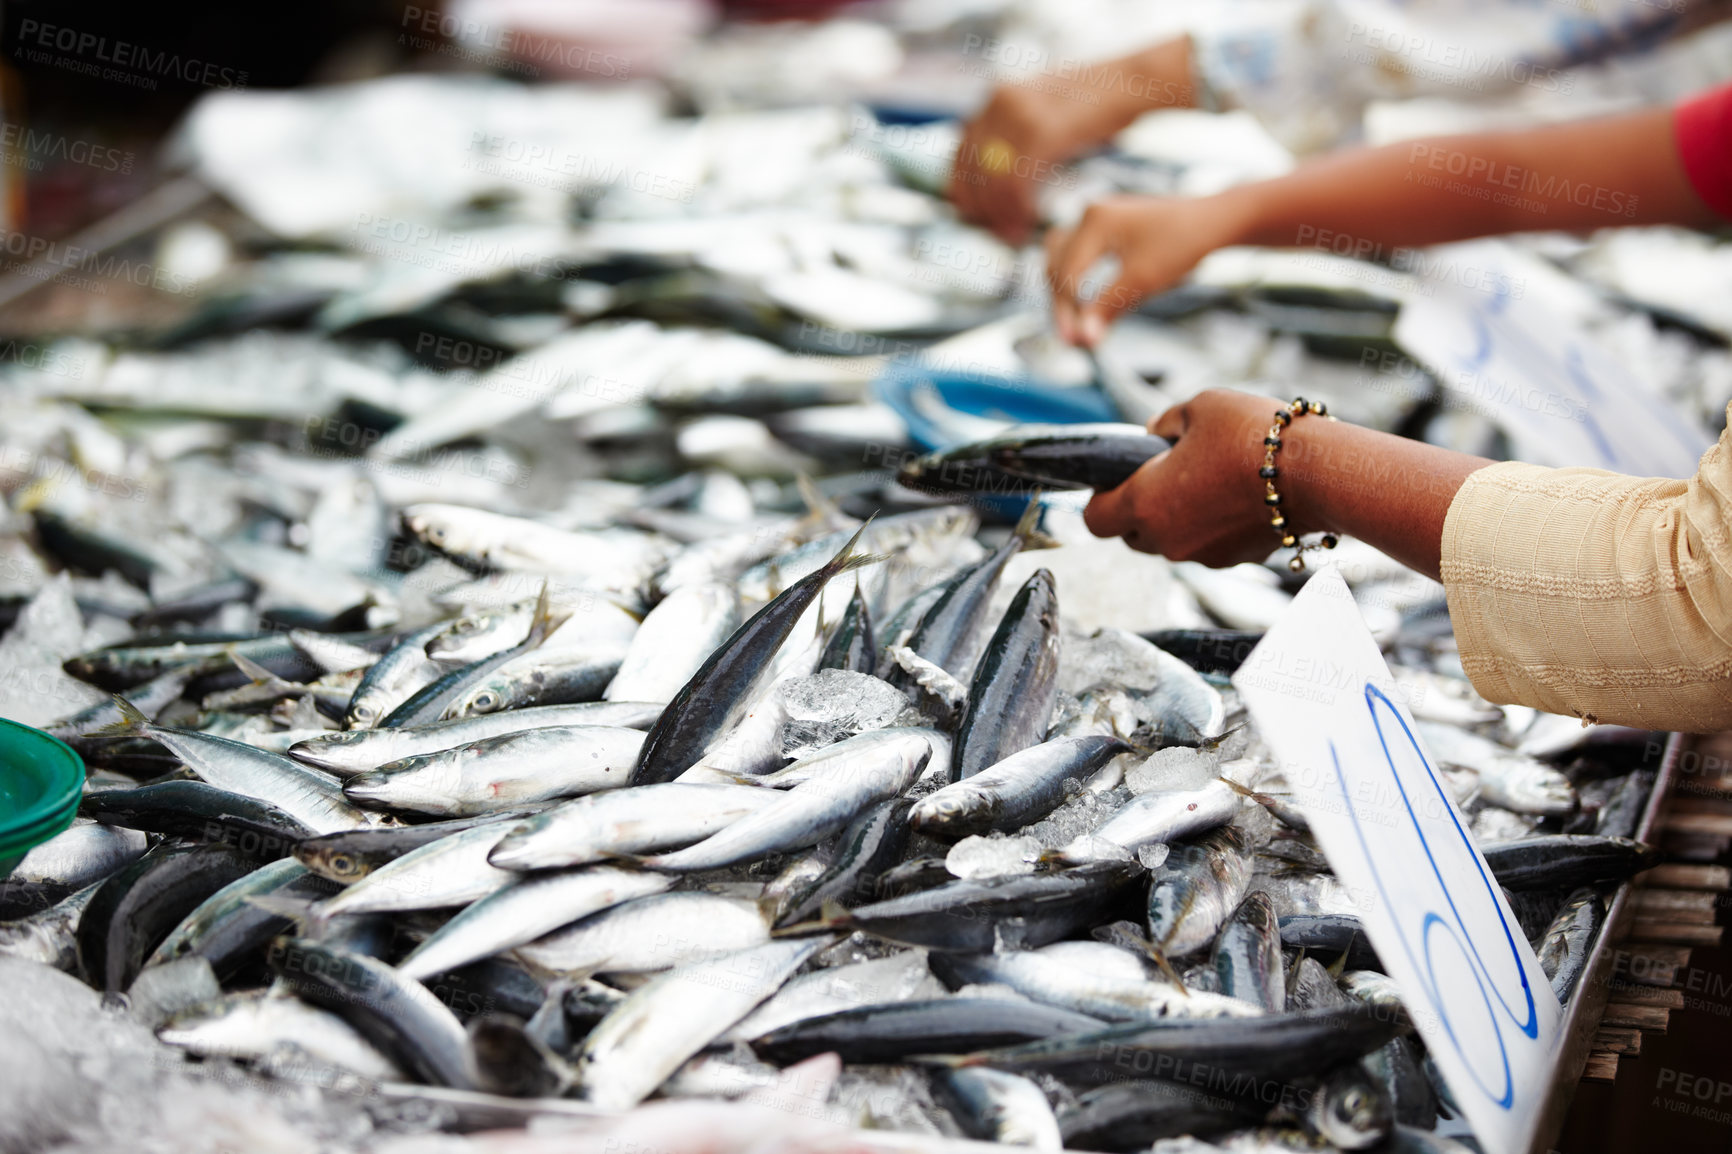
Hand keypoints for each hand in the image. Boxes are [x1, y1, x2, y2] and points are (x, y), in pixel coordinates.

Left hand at [949, 84, 1108, 244]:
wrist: (1131, 81)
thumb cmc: (1096, 102)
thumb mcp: (1046, 109)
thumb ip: (1019, 133)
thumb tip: (1001, 173)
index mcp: (998, 96)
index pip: (961, 151)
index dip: (964, 189)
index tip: (975, 215)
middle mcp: (1001, 101)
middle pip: (973, 169)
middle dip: (980, 208)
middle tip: (994, 233)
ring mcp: (1019, 114)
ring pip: (992, 180)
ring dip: (1000, 215)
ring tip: (1012, 236)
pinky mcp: (1041, 131)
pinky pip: (1016, 182)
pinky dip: (1018, 209)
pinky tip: (1026, 224)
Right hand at [1045, 193, 1248, 345]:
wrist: (1213, 221)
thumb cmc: (1184, 244)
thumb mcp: (1144, 279)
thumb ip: (1108, 306)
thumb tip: (1084, 339)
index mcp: (1096, 220)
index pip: (1067, 274)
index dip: (1068, 312)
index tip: (1076, 342)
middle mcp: (1090, 213)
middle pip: (1056, 264)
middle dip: (1062, 304)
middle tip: (1073, 339)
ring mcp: (1096, 217)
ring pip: (1059, 256)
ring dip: (1062, 288)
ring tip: (1073, 320)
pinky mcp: (1105, 225)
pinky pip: (1076, 251)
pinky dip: (1074, 276)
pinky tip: (1082, 299)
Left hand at [1085, 389, 1300, 565]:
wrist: (1315, 473)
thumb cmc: (1252, 435)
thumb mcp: (1200, 407)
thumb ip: (1166, 423)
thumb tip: (1155, 433)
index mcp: (1144, 503)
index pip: (1095, 519)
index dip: (1100, 498)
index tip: (1116, 479)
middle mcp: (1166, 539)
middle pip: (1131, 535)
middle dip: (1138, 509)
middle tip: (1163, 476)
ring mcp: (1200, 555)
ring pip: (1170, 542)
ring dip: (1175, 518)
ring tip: (1204, 481)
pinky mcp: (1233, 560)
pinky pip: (1206, 545)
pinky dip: (1209, 526)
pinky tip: (1233, 496)